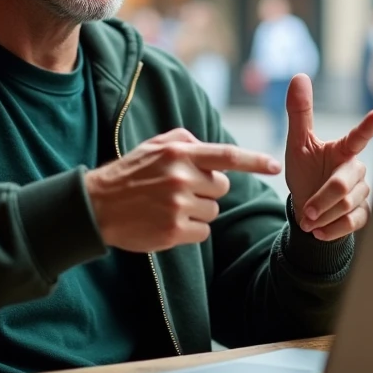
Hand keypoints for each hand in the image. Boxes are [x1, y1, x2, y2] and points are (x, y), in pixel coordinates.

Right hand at [84, 128, 280, 252]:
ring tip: (169, 206)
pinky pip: (202, 231)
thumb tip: (212, 149)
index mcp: (179, 153)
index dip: (254, 161)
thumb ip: (186, 141)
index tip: (276, 165)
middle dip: (208, 190)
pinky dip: (190, 230)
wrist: (97, 205)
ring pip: (213, 211)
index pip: (227, 156)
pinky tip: (167, 222)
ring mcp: (178, 206)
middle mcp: (181, 177)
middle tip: (180, 190)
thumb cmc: (129, 173)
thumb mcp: (155, 145)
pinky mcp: (173, 231)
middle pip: (221, 188)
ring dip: (198, 210)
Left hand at [284, 74, 372, 241]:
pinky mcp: (365, 214)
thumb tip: (299, 76)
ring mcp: (363, 192)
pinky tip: (319, 230)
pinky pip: (353, 223)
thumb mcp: (297, 144)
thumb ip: (300, 113)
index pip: (357, 137)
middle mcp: (356, 169)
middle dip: (322, 199)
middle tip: (306, 211)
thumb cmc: (305, 173)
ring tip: (310, 218)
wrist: (307, 211)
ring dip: (323, 216)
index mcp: (343, 150)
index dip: (367, 127)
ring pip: (347, 205)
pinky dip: (331, 229)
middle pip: (343, 185)